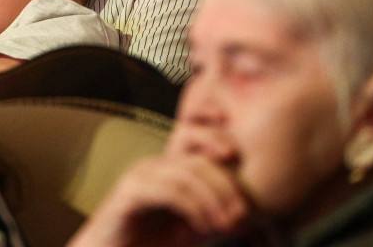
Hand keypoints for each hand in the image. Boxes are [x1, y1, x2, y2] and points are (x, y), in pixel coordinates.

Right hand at [69, 152, 249, 246]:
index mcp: (164, 168)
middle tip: (240, 213)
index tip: (237, 155)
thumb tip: (243, 207)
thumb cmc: (147, 243)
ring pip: (184, 174)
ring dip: (212, 200)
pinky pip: (168, 191)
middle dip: (224, 184)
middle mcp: (150, 166)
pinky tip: (203, 228)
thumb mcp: (185, 223)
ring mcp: (138, 178)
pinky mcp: (129, 196)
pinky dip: (192, 208)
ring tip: (226, 224)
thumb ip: (206, 209)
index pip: (190, 136)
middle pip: (194, 159)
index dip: (214, 137)